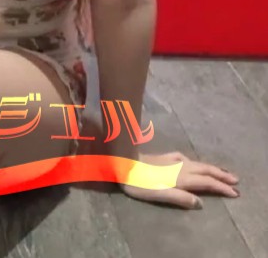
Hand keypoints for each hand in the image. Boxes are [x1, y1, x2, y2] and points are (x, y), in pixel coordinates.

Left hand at [119, 150, 239, 208]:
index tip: (235, 192)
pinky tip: (192, 162)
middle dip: (221, 176)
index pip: (206, 182)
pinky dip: (196, 162)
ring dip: (212, 168)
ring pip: (197, 163)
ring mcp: (173, 160)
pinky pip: (187, 159)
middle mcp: (181, 167)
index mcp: (182, 178)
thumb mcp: (159, 194)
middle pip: (205, 170)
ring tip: (222, 171)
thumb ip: (180, 198)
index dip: (221, 187)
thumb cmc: (140, 182)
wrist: (124, 161)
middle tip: (235, 180)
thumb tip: (200, 203)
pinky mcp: (166, 157)